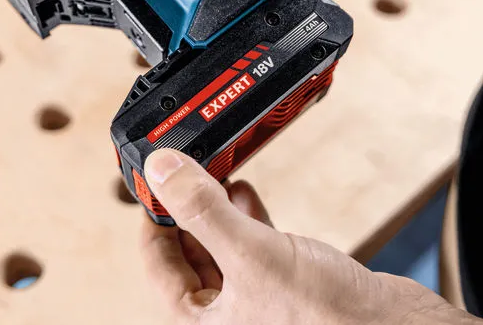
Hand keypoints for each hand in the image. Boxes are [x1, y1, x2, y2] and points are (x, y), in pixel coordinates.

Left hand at [139, 149, 482, 323]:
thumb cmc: (328, 319)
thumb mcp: (251, 254)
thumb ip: (203, 212)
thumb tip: (161, 173)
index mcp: (204, 323)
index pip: (158, 268)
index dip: (154, 222)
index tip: (156, 185)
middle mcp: (228, 316)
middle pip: (190, 256)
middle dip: (188, 211)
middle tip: (185, 174)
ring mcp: (258, 300)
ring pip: (223, 248)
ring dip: (218, 210)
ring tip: (215, 177)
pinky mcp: (288, 286)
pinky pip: (254, 248)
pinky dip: (247, 218)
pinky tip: (247, 194)